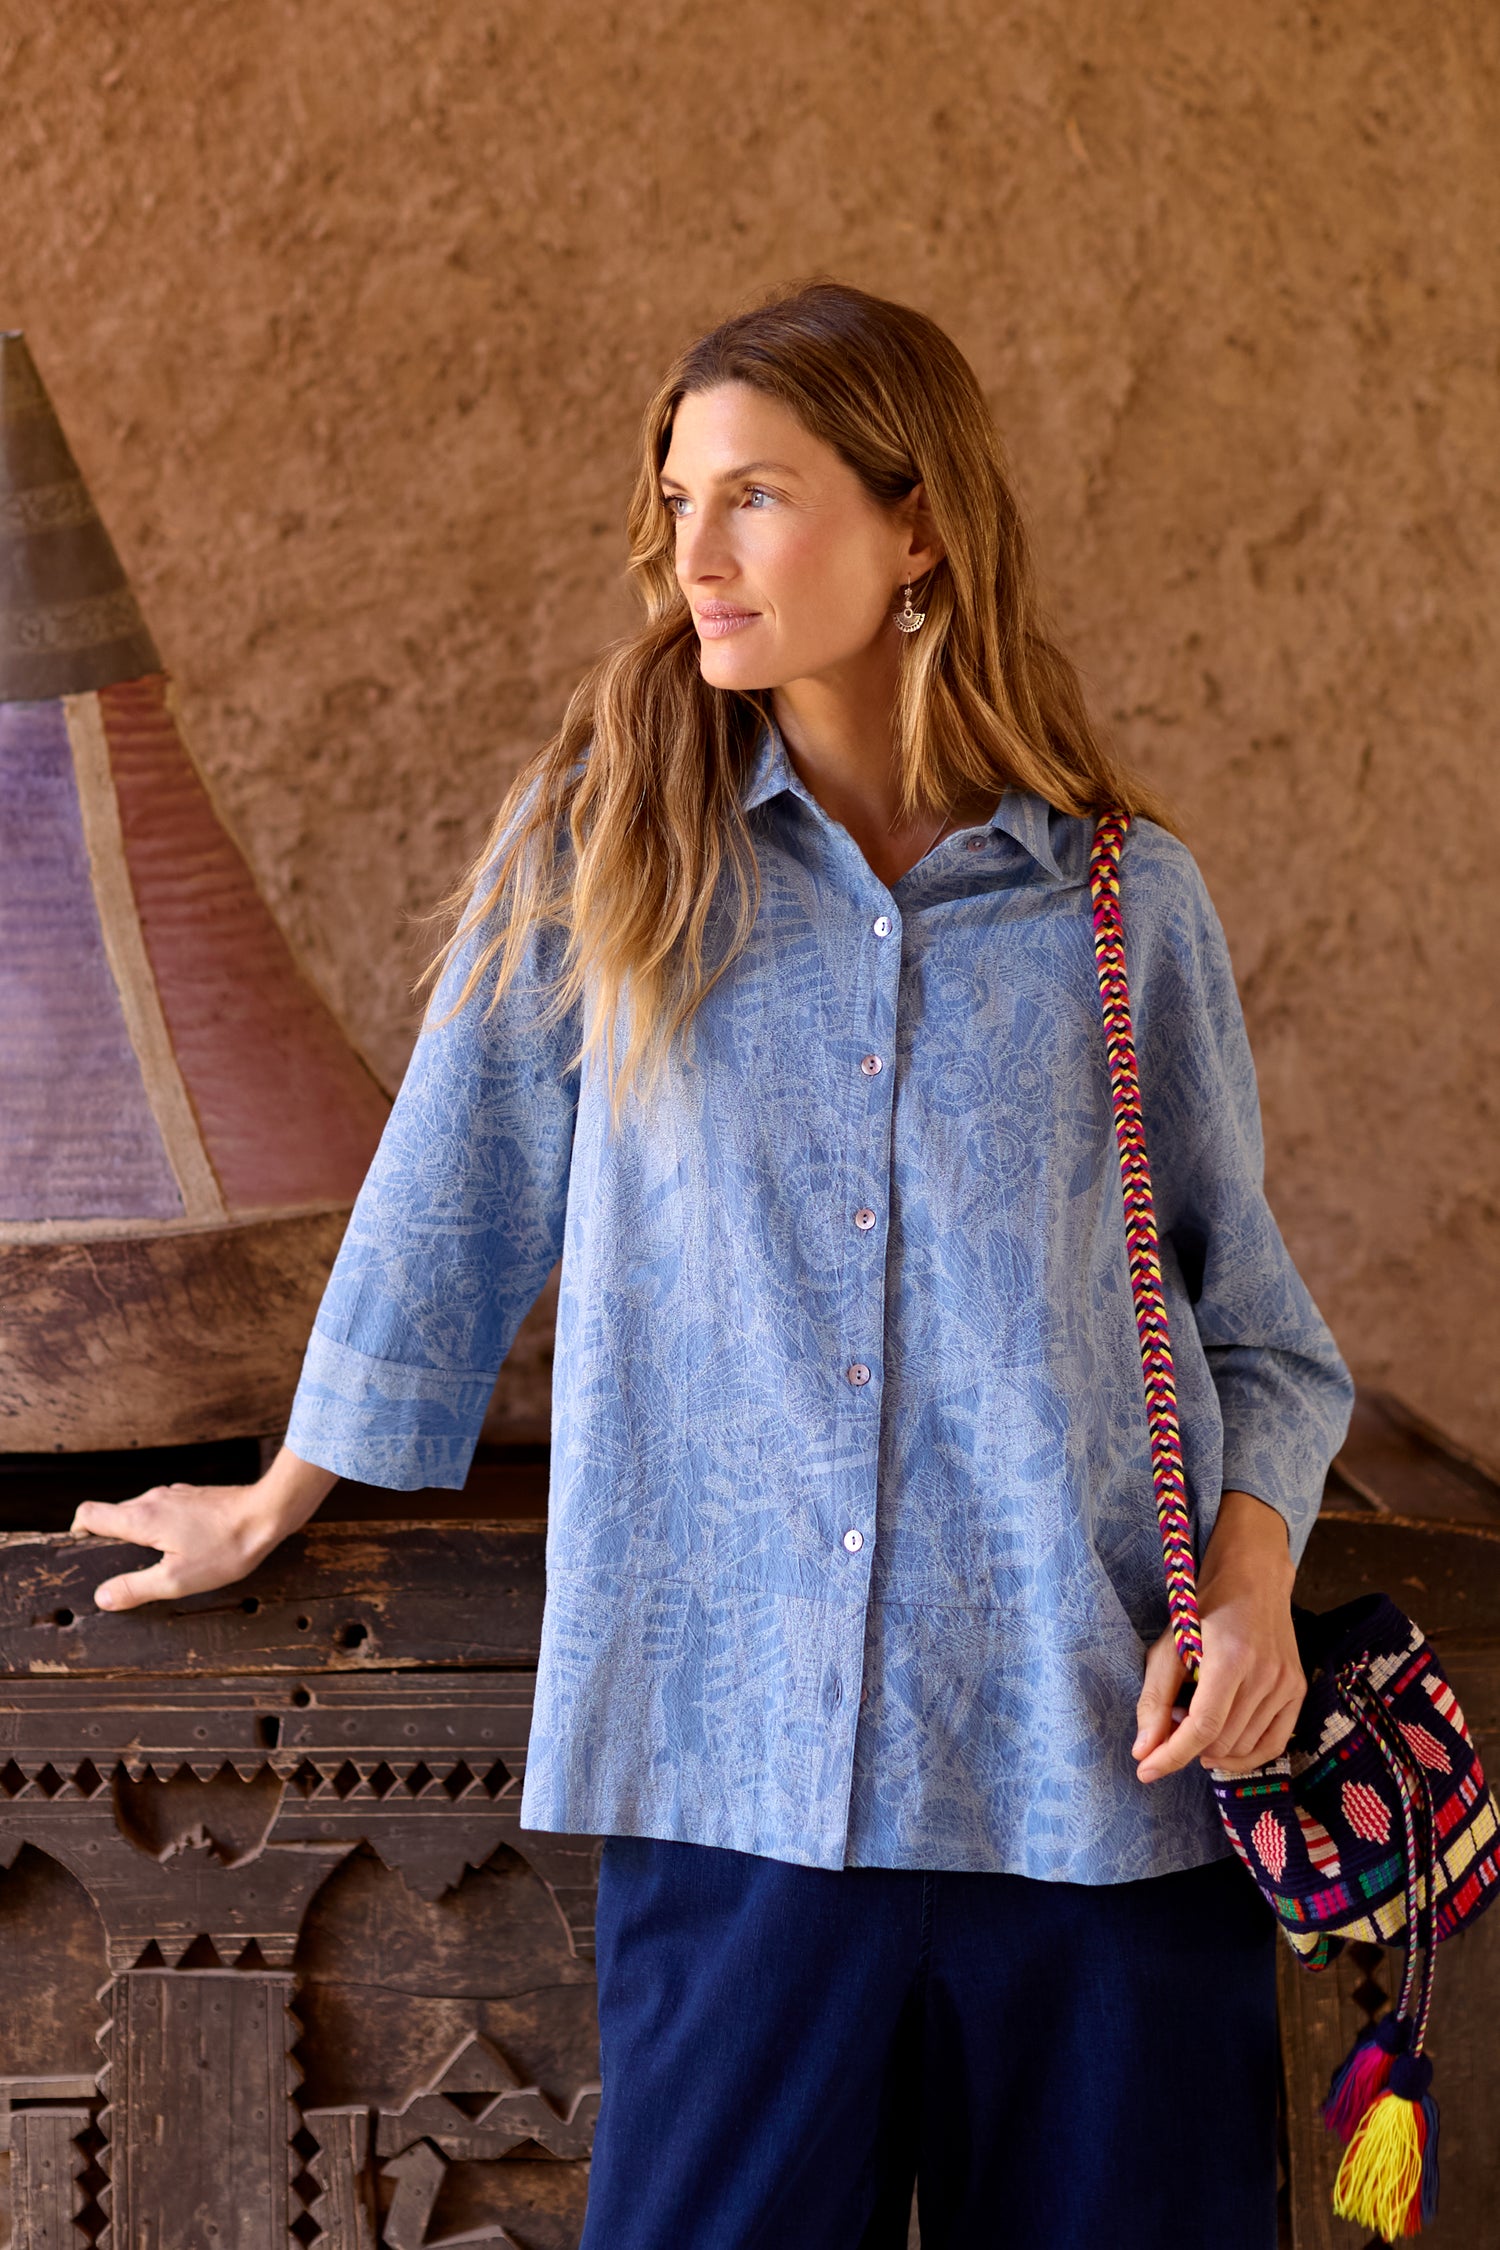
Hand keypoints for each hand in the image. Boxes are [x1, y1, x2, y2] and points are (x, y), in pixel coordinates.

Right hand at [70, 1447, 336, 1610]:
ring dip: (140, 1536)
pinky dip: (163, 1529)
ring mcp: (175, 1495)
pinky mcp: (194, 1497)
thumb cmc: (225, 1548)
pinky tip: (184, 1549)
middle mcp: (152, 1499)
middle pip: (113, 1515)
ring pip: (141, 1513)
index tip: (85, 1556)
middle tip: (123, 1571)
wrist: (268, 1514)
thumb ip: (135, 1588)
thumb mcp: (176, 1580)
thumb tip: (102, 1597)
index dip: (78, 1534)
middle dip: (110, 1541)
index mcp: (140, 1518)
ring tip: (157, 1563)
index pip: (88, 1514)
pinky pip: (165, 1512)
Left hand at [1133, 1489, 1303, 1783]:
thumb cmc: (1204, 1609)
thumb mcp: (1170, 1645)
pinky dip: (1245, 1756)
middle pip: (1221, 1741)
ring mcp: (1287, 1684)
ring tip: (1196, 1722)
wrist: (1254, 1580)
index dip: (1172, 1755)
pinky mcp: (1298, 1691)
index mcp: (1230, 1658)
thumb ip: (1156, 1698)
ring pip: (1244, 1747)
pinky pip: (1273, 1744)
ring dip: (1212, 1749)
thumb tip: (1143, 1750)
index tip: (1145, 1772)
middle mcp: (1265, 1674)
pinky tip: (1221, 1750)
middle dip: (1186, 1746)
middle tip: (1171, 1724)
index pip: (1203, 1726)